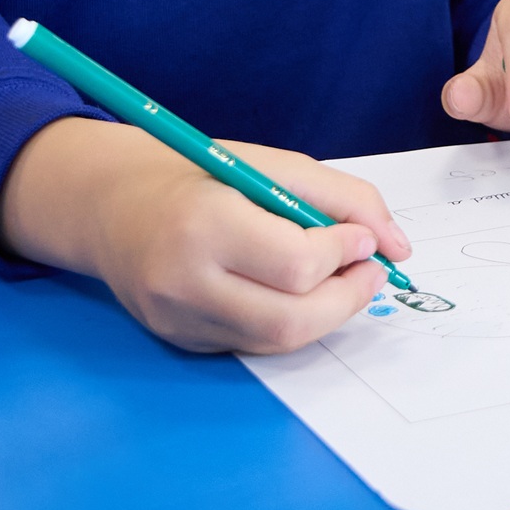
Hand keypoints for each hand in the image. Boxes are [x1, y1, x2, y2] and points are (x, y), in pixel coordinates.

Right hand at [0, 116, 411, 354]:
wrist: (112, 204)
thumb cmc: (199, 175)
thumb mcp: (273, 166)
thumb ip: (343, 198)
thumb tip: (397, 244)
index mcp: (206, 225)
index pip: (297, 265)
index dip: (345, 254)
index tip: (365, 238)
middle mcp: (185, 281)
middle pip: (290, 320)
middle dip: (347, 298)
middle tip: (370, 270)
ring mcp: (179, 319)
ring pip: (276, 341)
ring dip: (325, 314)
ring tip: (341, 279)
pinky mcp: (180, 340)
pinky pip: (252, 343)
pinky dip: (288, 321)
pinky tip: (297, 292)